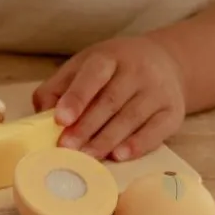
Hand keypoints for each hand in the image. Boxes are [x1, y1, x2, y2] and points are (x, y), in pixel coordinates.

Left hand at [32, 35, 185, 160]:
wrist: (166, 63)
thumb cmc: (114, 69)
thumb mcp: (85, 66)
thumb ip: (60, 87)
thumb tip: (41, 115)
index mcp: (110, 56)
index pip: (93, 75)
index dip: (76, 97)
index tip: (60, 119)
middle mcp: (137, 70)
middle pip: (110, 101)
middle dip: (86, 127)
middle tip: (66, 148)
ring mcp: (158, 91)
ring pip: (130, 118)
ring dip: (106, 141)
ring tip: (86, 157)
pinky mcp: (173, 112)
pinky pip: (155, 131)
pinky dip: (137, 145)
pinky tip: (119, 156)